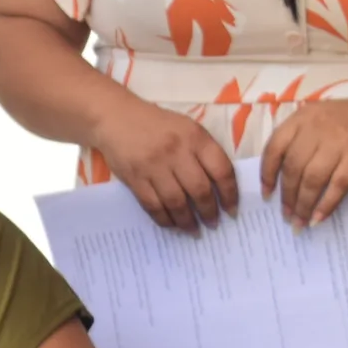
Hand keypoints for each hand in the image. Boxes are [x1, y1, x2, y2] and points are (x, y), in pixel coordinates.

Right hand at [90, 96, 237, 232]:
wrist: (115, 117)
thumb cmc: (156, 124)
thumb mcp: (186, 128)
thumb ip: (203, 152)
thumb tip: (219, 187)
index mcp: (195, 137)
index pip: (221, 170)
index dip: (230, 194)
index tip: (231, 210)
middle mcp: (176, 151)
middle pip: (199, 190)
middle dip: (209, 212)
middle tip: (212, 224)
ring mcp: (153, 166)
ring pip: (176, 202)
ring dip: (187, 221)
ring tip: (193, 230)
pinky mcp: (134, 178)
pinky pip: (153, 205)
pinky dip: (164, 219)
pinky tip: (171, 224)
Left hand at [260, 93, 347, 225]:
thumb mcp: (323, 119)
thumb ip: (304, 140)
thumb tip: (286, 179)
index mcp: (303, 117)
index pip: (274, 147)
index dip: (267, 173)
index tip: (267, 194)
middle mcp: (317, 126)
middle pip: (292, 167)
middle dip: (287, 196)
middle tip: (286, 215)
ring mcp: (338, 140)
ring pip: (312, 179)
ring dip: (304, 204)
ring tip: (300, 221)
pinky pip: (337, 185)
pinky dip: (326, 204)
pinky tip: (319, 217)